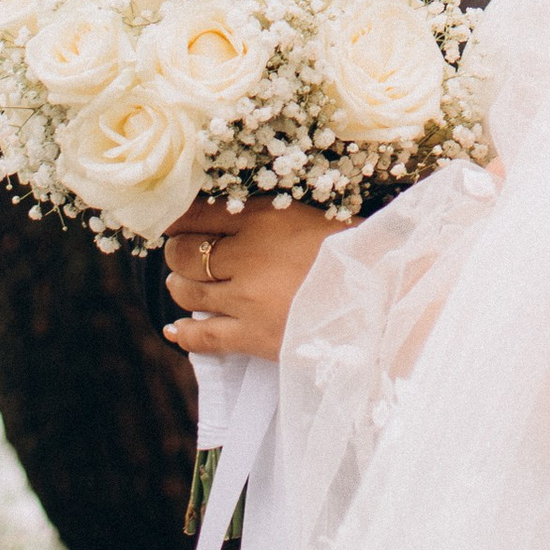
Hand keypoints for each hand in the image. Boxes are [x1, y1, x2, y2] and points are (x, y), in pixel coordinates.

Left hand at [162, 199, 348, 363]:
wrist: (380, 296)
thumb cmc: (349, 251)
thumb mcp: (305, 216)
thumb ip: (264, 217)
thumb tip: (226, 216)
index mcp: (263, 218)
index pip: (198, 213)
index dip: (176, 217)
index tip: (169, 220)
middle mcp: (247, 255)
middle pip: (184, 253)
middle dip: (176, 252)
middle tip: (180, 254)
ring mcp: (246, 299)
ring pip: (187, 291)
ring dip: (179, 286)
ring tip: (183, 284)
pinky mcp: (252, 336)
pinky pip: (203, 337)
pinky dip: (185, 332)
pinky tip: (176, 329)